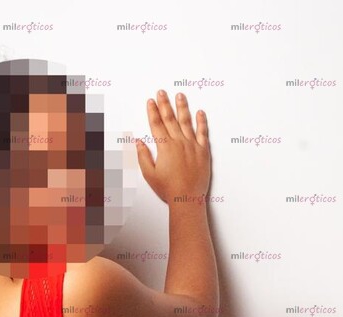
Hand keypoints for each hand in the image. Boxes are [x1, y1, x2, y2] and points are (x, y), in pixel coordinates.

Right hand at [135, 90, 210, 204]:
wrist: (187, 199)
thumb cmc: (168, 189)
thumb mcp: (150, 174)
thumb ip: (143, 156)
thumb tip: (138, 142)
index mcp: (165, 147)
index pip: (156, 124)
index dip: (152, 111)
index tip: (150, 101)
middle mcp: (179, 142)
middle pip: (170, 119)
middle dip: (165, 104)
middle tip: (162, 92)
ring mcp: (192, 145)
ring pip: (186, 121)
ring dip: (182, 107)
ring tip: (180, 95)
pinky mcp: (203, 151)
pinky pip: (203, 133)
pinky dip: (202, 121)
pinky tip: (200, 112)